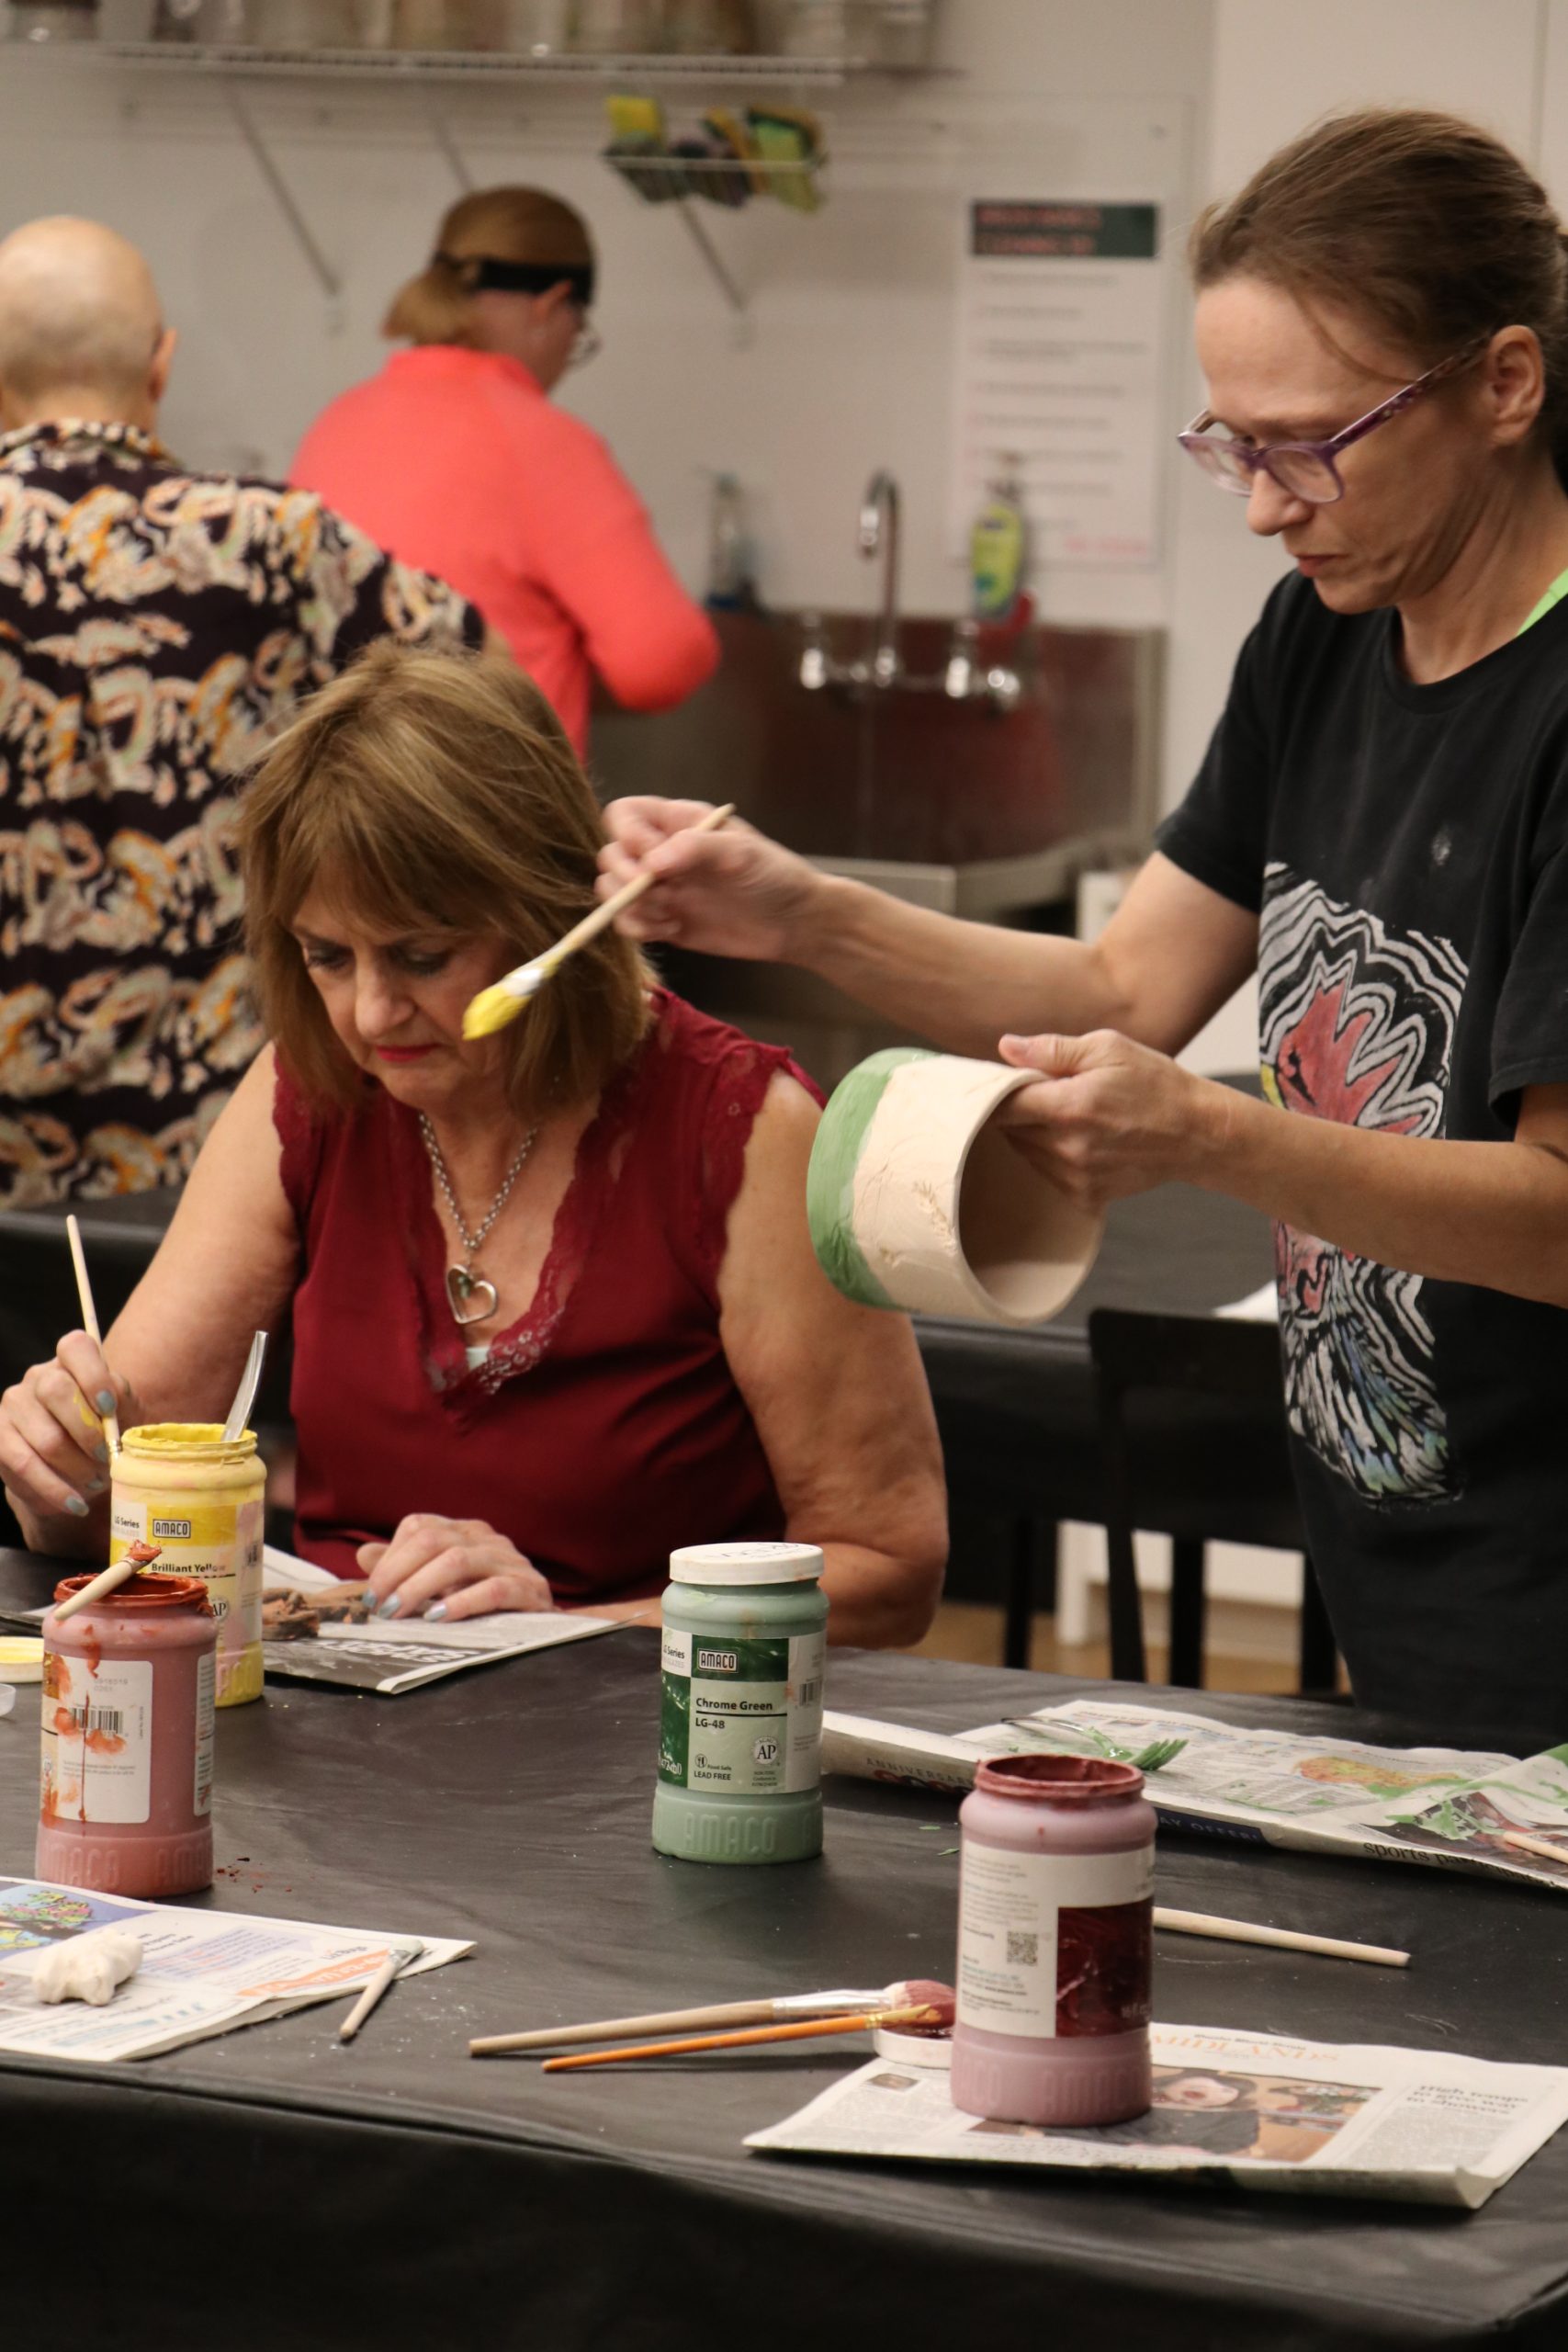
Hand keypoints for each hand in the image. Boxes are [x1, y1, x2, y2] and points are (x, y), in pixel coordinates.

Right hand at [0, 1333, 137, 1525]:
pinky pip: (24, 1467)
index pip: (75, 1348)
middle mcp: (37, 1377)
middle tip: (108, 1458)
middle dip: (87, 1432)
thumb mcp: (127, 1414)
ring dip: (75, 1469)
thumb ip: (124, 1406)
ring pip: (43, 1438)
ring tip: (97, 1484)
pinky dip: (54, 1491)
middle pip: (55, 1392)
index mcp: (71, 1360)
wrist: (83, 1464)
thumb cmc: (110, 1430)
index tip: (111, 1408)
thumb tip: (112, 1415)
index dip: (93, 1376)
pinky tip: (76, 1504)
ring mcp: (13, 1407)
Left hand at [356, 1514, 554, 1622]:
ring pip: (457, 1560)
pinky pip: (493, 1589)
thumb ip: (404, 1568)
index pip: (418, 1527)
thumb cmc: (484, 1603)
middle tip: (380, 1607)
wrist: (542, 1626)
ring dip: (420, 1588)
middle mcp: (486, 1538)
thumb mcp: (441, 1583)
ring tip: (399, 1613)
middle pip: (432, 1540)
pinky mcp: (530, 1588)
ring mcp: (510, 1560)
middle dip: (397, 1573)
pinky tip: (440, 1617)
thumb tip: (363, 1554)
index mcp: (464, 1531)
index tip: (372, 1595)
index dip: (389, 1558)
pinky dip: (462, 1602)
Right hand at [597, 797, 821, 961]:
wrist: (793, 922)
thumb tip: (649, 863)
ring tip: (671, 913)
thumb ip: (695, 849)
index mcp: (677, 823)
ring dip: (632, 907)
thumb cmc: (774, 875)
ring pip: (611, 892)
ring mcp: (660, 888)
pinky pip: (628, 923)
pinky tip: (674, 930)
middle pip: (610, 855)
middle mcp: (661, 852)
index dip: (628, 836)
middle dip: (625, 878)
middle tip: (662, 894)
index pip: (623, 815)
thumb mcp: (741, 853)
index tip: (654, 860)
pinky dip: (640, 929)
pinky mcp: (663, 921)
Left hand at [994, 1029, 1227, 1207]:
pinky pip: (1047, 1173)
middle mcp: (1068, 1147)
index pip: (1003, 1104)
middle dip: (1017, 1110)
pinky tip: (1078, 1139)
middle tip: (1043, 1092)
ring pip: (1025, 1152)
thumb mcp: (1109, 1049)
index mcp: (1070, 1106)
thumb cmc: (1155, 1084)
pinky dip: (1051, 1156)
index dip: (996, 1090)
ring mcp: (1076, 1176)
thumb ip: (1052, 1050)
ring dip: (1032, 1133)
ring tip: (1066, 1114)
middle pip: (1010, 1129)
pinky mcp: (1085, 1195)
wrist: (1197, 1134)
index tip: (1001, 1081)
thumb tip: (1006, 1048)